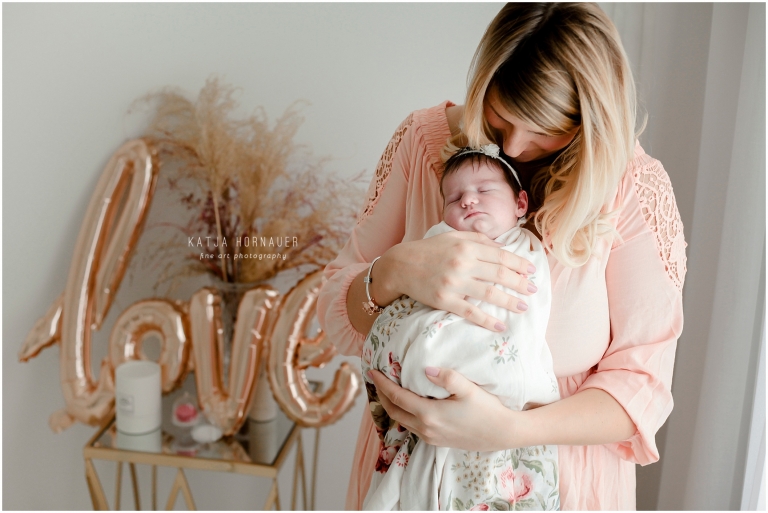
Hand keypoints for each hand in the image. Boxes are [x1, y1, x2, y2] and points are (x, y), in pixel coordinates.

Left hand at [368, 367, 520, 451]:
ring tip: (387, 391)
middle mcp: (426, 428)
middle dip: (381, 395)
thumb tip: (425, 369)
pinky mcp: (437, 441)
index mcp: (429, 414)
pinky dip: (403, 414)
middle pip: (393, 411)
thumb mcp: (468, 388)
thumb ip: (446, 377)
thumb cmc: (487, 409)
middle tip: (376, 380)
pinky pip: (412, 427)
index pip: (397, 397)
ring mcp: (431, 437)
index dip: (382, 384)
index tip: (372, 371)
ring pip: (401, 421)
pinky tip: (407, 405)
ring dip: (391, 406)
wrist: (503, 433)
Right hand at [375, 230, 536, 331]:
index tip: (531, 270)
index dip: (519, 264)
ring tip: (523, 307)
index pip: (500, 256)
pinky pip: (471, 312)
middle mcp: (462, 264)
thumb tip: (503, 247)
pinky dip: (487, 320)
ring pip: (490, 294)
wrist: (401, 266)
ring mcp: (454, 284)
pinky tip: (500, 325)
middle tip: (533, 289)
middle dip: (520, 283)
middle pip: (500, 275)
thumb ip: (478, 240)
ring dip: (510, 301)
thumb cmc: (429, 250)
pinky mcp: (445, 300)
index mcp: (467, 247)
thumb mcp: (453, 237)